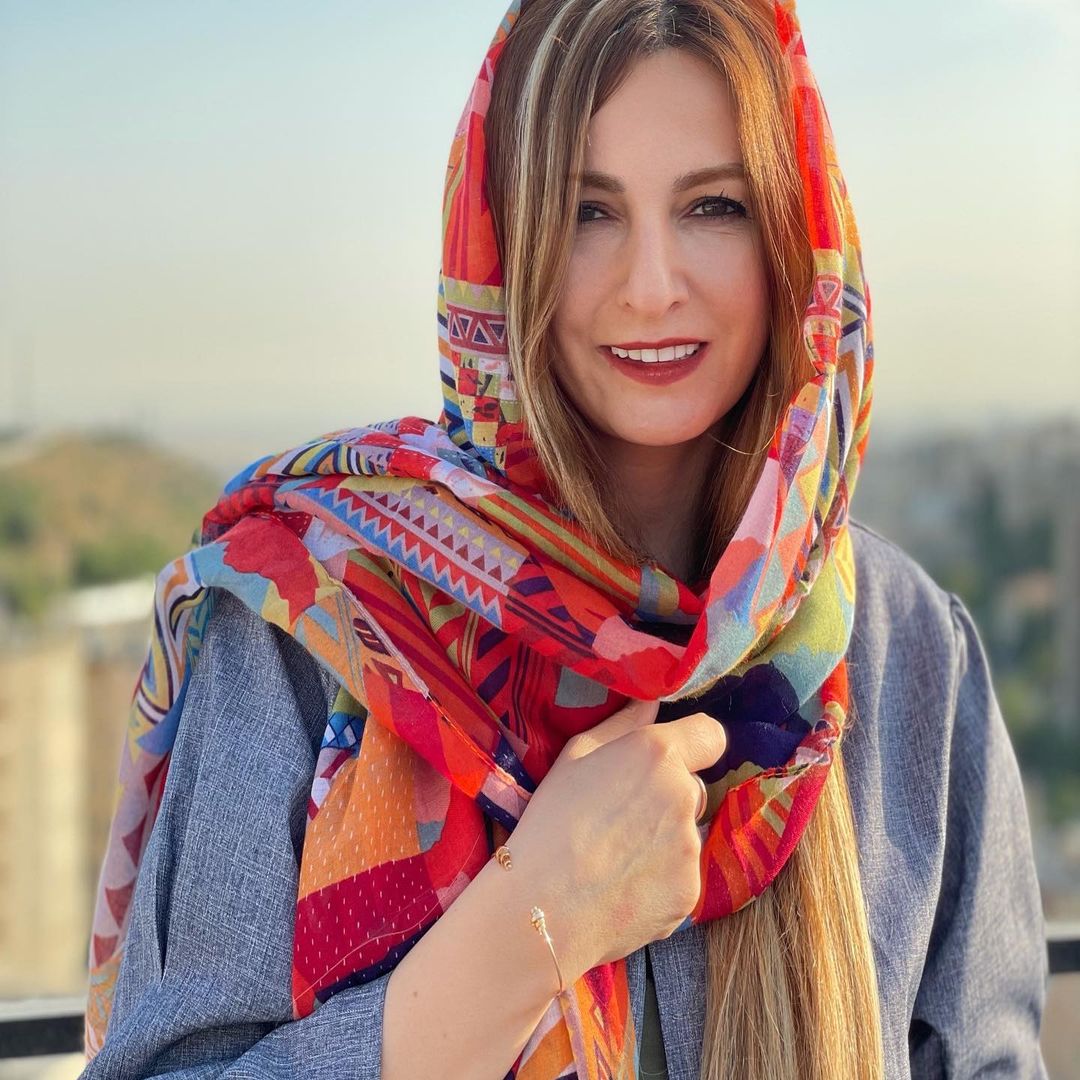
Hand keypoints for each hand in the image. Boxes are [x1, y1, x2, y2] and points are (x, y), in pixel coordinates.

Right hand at [508, 697, 725, 980]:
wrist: (540, 906)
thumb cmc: (549, 822)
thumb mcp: (574, 757)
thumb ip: (621, 725)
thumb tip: (651, 704)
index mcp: (657, 753)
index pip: (711, 734)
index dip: (693, 745)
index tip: (667, 762)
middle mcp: (684, 794)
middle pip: (692, 787)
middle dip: (668, 797)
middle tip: (621, 818)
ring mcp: (691, 847)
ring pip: (687, 834)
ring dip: (665, 840)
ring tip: (616, 858)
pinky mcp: (691, 892)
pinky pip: (682, 875)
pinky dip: (660, 880)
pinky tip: (623, 886)